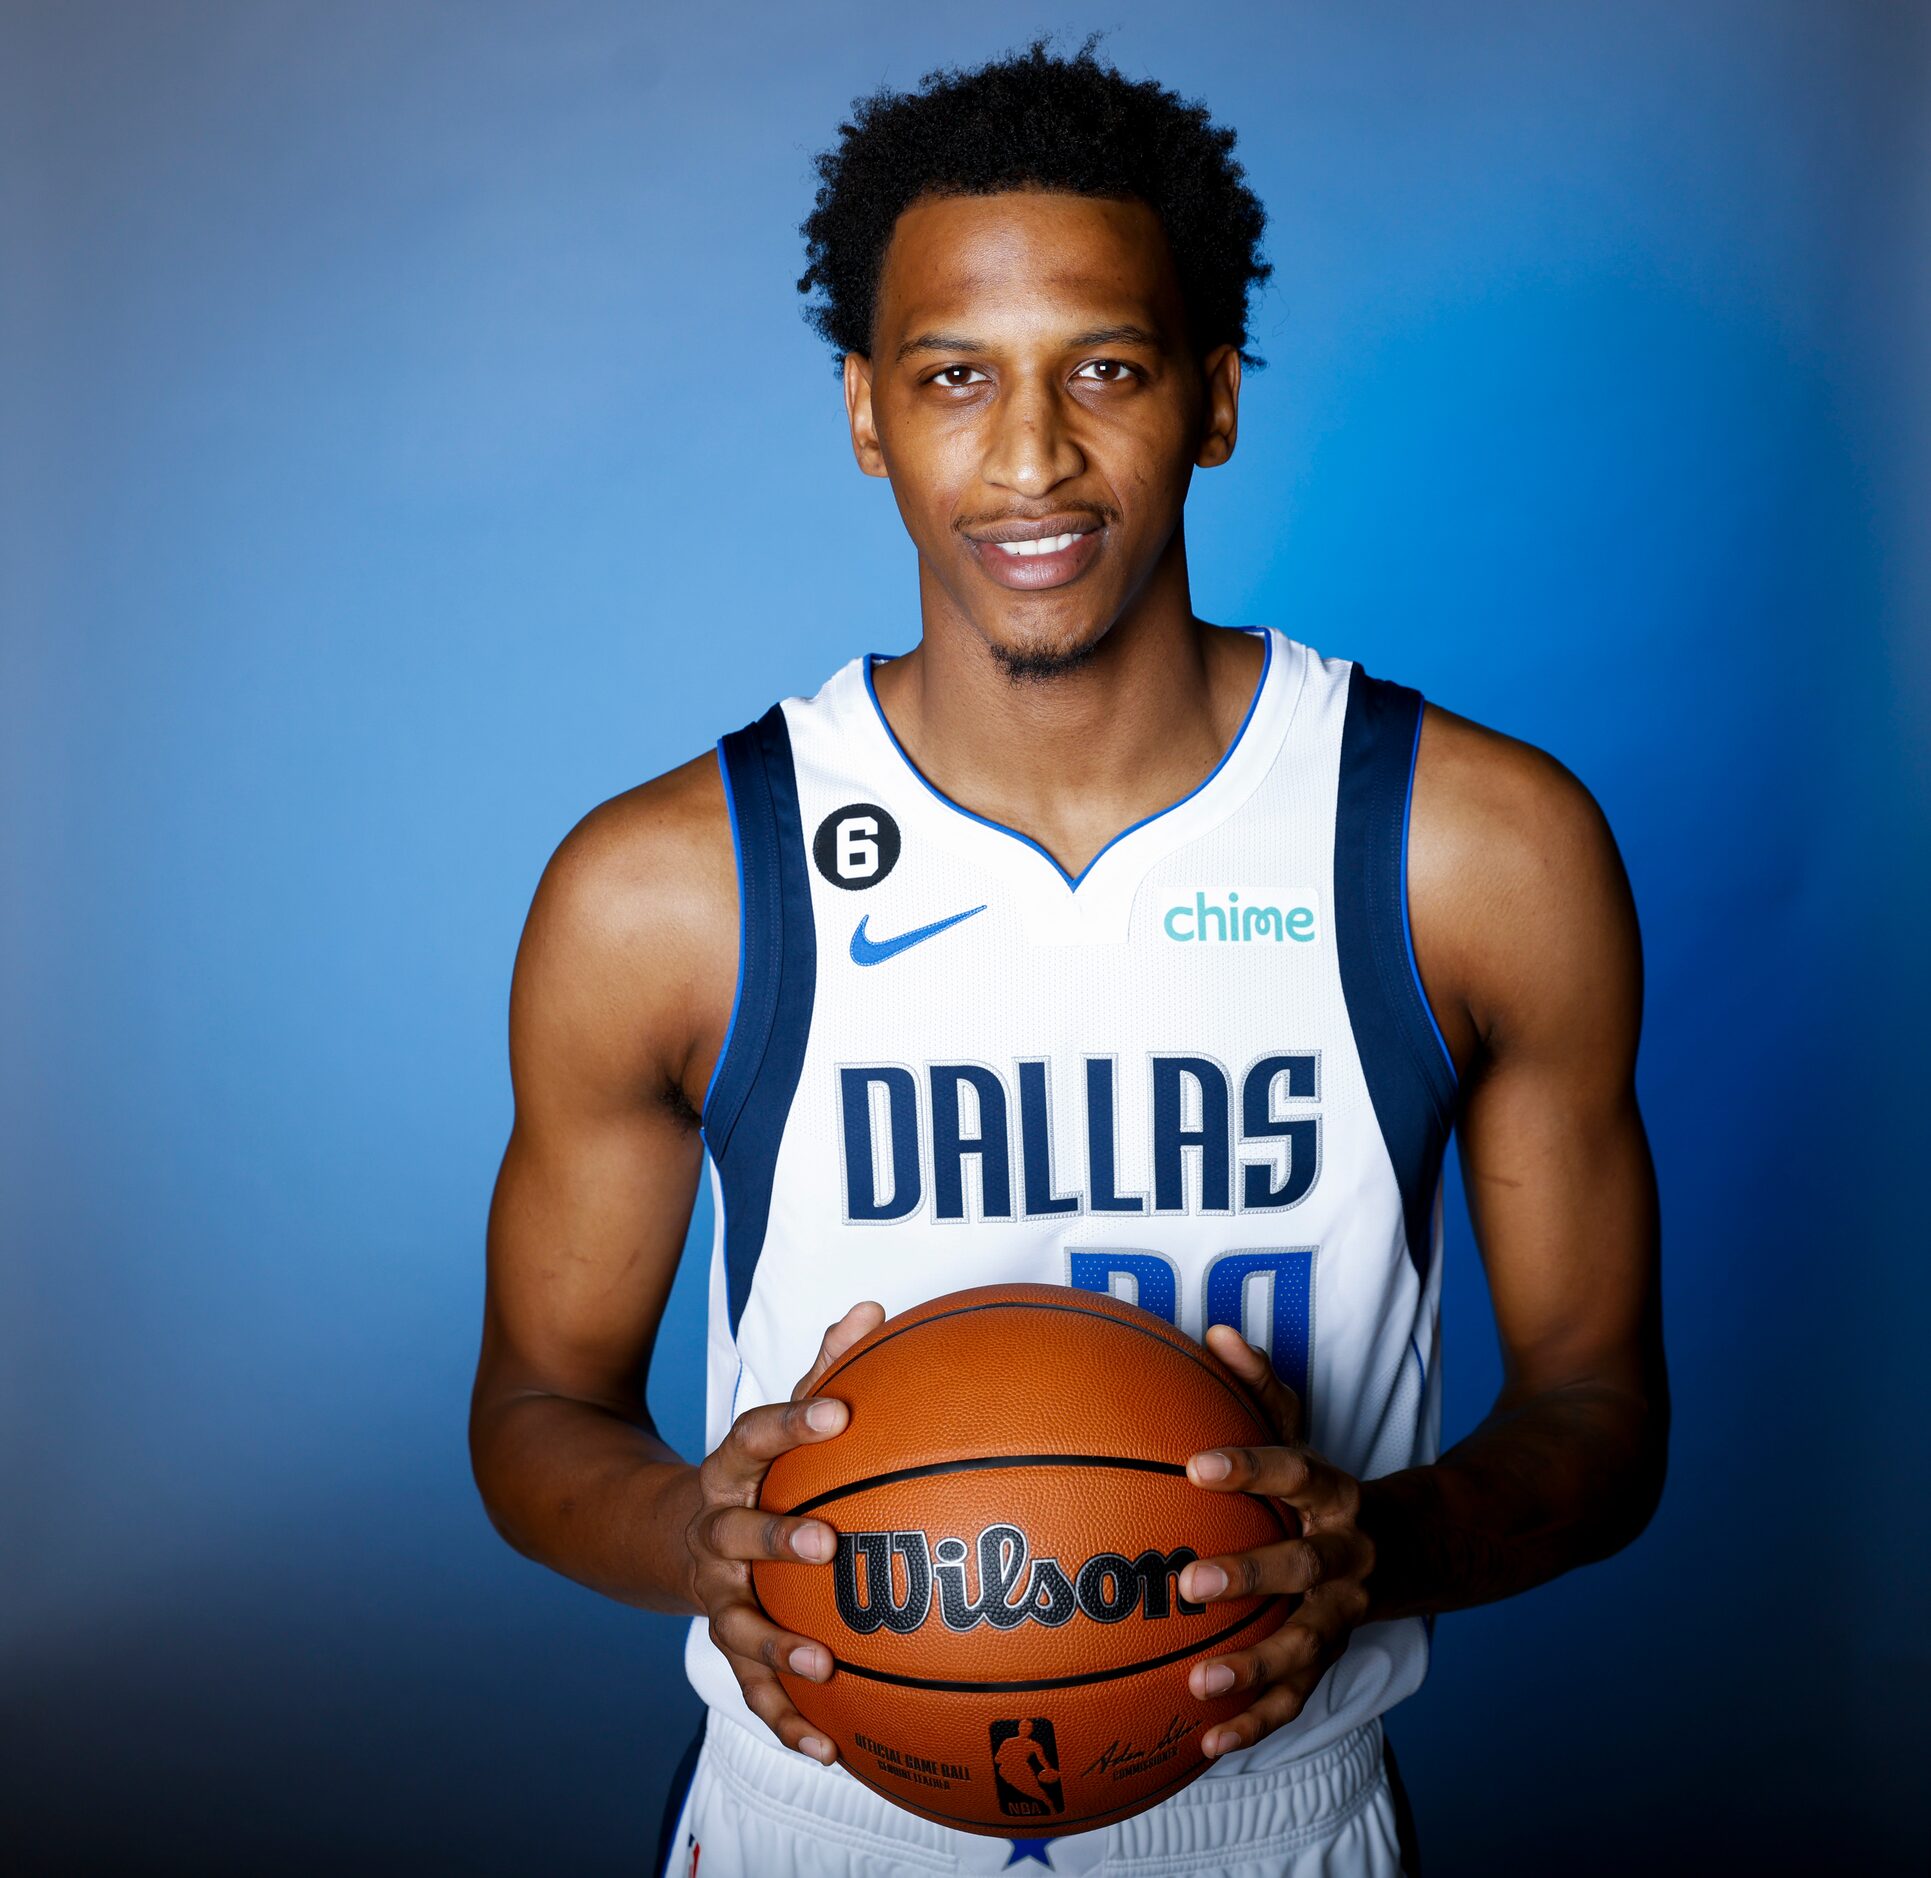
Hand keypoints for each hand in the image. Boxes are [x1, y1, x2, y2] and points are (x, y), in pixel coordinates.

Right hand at [682, 1300, 884, 1763]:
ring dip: (777, 1645)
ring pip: (738, 1622)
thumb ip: (823, 1368)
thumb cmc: (748, 1471)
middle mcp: (715, 1531)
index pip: (755, 1434)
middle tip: (827, 1542)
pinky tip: (829, 1748)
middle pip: (738, 1533)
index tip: (840, 1412)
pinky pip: (752, 1688)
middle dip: (778, 1538)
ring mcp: (715, 1592)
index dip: (795, 1422)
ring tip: (823, 1666)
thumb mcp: (774, 1420)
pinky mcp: (726, 1641)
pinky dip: (786, 1719)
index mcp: (730, 1470)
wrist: (652, 1534)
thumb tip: (874, 1309)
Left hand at [1180, 1326, 1374, 1756]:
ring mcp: (1342, 1612)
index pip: (1296, 1470)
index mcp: (1336, 1494)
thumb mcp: (1303, 1430)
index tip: (1197, 1465)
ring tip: (1199, 1684)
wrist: (1422, 1549)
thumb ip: (1259, 1385)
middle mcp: (1346, 1556)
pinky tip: (1207, 1742)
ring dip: (1255, 1669)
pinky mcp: (1331, 1654)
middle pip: (1303, 1567)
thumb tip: (1212, 1334)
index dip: (1251, 1468)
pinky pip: (1297, 1696)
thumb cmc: (1330, 1486)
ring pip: (1305, 1645)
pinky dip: (1256, 1722)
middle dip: (1250, 1577)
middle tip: (1189, 1584)